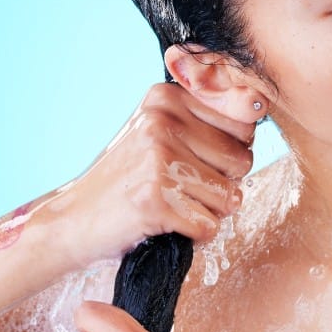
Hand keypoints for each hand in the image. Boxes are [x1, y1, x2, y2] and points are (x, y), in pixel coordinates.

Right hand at [54, 82, 256, 268]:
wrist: (73, 220)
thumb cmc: (126, 179)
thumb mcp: (158, 133)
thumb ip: (205, 116)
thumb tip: (258, 104)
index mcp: (166, 97)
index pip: (244, 121)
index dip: (229, 151)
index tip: (196, 160)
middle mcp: (162, 121)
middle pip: (242, 161)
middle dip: (221, 184)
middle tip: (178, 187)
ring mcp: (158, 158)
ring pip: (229, 197)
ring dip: (206, 212)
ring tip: (171, 204)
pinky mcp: (156, 198)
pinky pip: (209, 226)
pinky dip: (193, 235)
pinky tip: (164, 223)